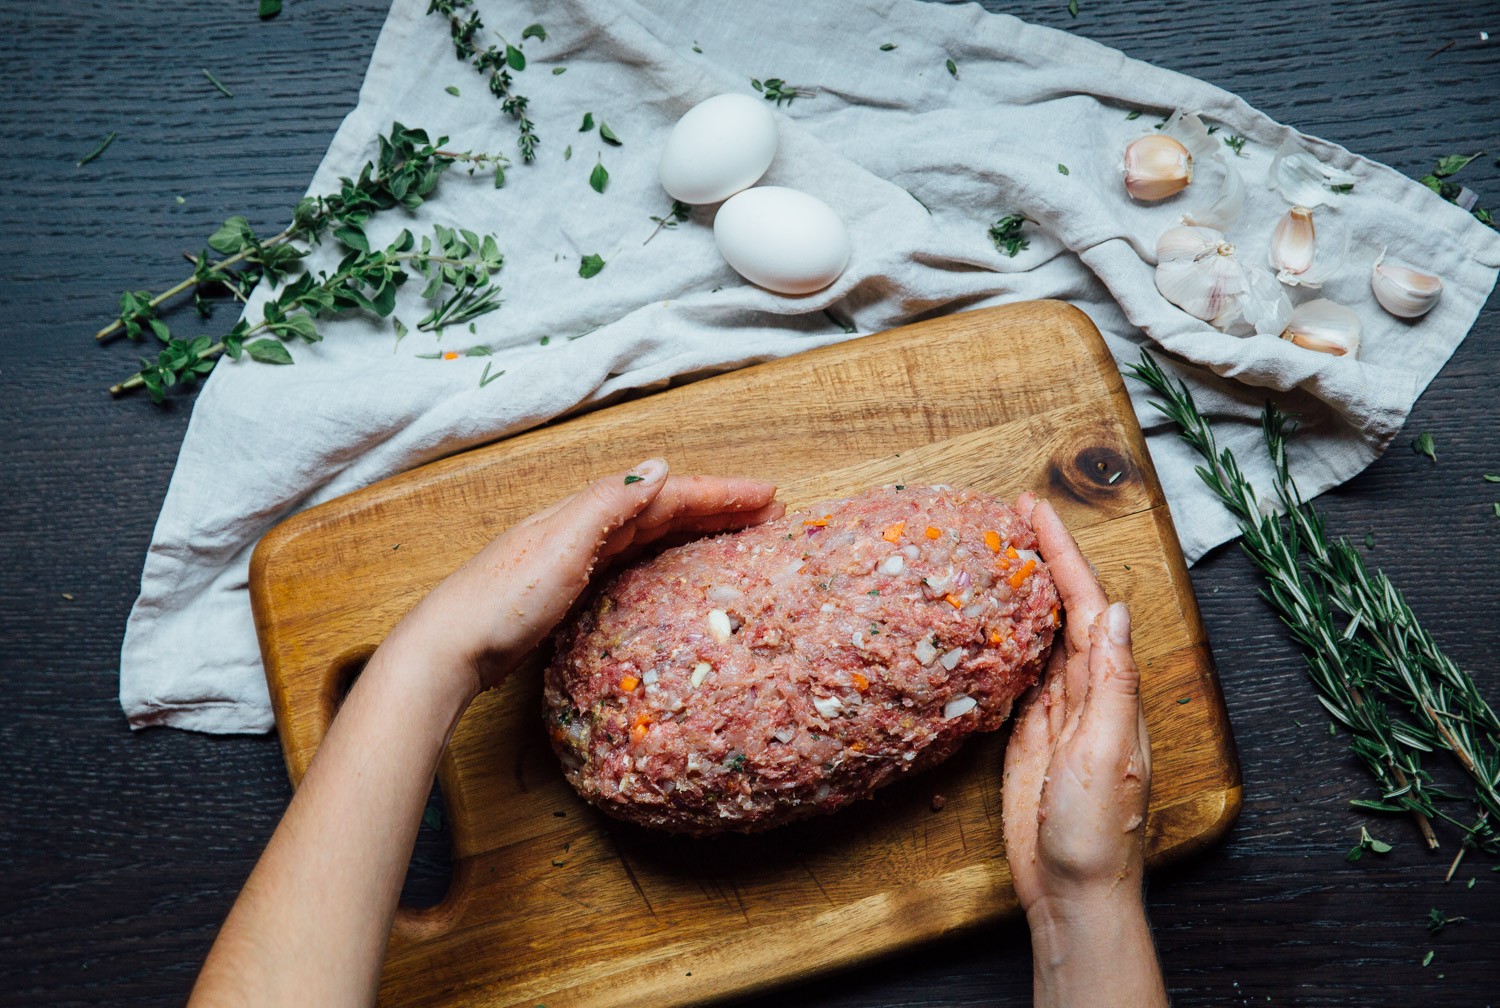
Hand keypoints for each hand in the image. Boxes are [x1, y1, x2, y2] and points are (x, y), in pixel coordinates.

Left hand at [388, 458, 782, 693]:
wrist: (448, 648)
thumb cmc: (501, 599)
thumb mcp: (561, 544)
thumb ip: (609, 504)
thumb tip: (660, 466)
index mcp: (586, 513)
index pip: (666, 494)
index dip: (717, 493)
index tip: (767, 496)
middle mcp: (583, 529)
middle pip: (662, 510)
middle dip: (715, 507)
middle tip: (768, 513)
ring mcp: (574, 560)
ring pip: (649, 534)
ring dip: (694, 529)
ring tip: (736, 534)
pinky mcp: (567, 592)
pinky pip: (632, 561)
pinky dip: (663, 555)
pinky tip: (673, 566)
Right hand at [1001, 494, 1150, 916]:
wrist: (1073, 891)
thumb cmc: (1095, 833)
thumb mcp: (1106, 752)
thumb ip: (1111, 683)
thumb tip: (1114, 612)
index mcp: (1110, 691)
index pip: (1087, 607)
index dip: (1064, 556)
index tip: (1037, 512)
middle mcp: (1087, 694)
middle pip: (1065, 610)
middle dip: (1045, 559)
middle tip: (1014, 515)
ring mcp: (1057, 714)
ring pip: (1042, 636)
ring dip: (1027, 591)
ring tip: (1002, 551)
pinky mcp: (1027, 736)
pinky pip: (1019, 674)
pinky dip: (1009, 640)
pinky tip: (993, 622)